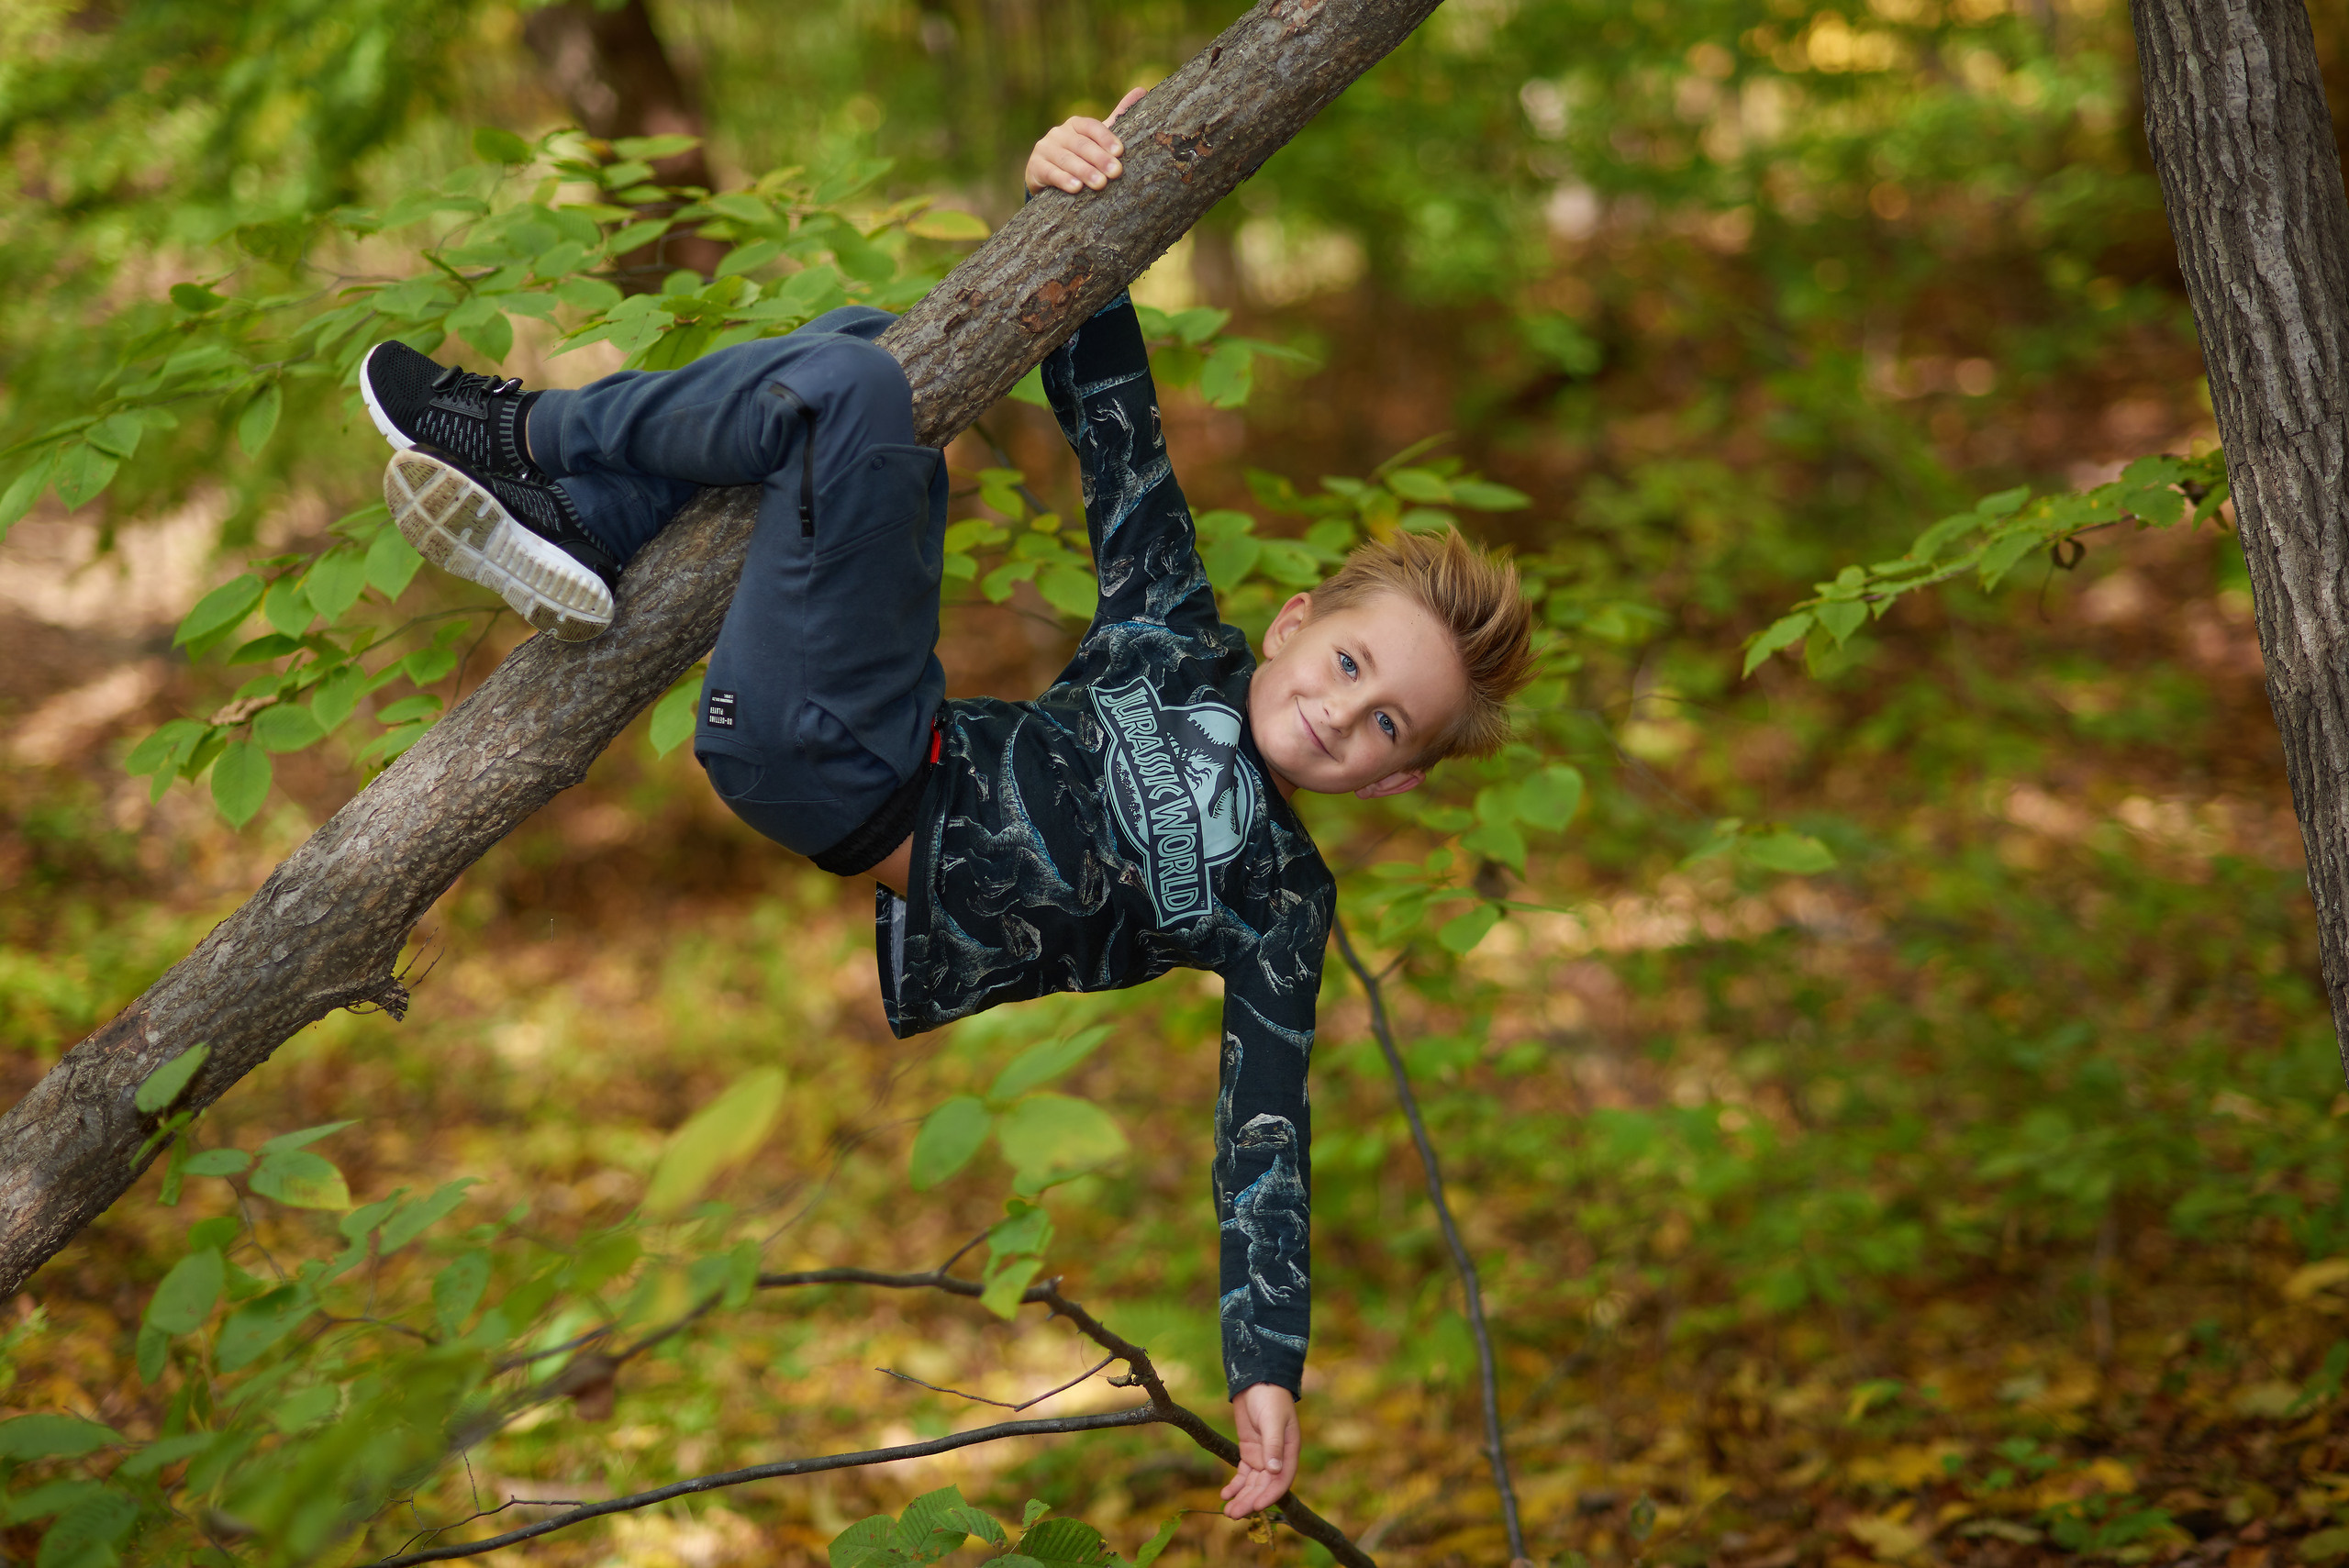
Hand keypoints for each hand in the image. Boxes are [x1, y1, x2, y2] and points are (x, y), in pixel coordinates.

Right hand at [1025, 86, 1148, 194]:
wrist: (1048, 177)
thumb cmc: (1081, 157)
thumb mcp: (1097, 140)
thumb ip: (1117, 118)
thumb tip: (1142, 90)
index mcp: (1076, 124)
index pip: (1092, 127)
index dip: (1105, 138)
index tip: (1120, 151)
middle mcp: (1059, 133)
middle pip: (1081, 144)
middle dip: (1099, 159)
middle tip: (1116, 172)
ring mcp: (1045, 148)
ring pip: (1066, 159)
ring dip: (1084, 171)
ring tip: (1100, 184)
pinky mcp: (1035, 166)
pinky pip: (1050, 172)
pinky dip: (1063, 180)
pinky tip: (1076, 188)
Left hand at [1220, 1382, 1299, 1518]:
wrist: (1256, 1382)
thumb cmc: (1270, 1398)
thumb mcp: (1272, 1420)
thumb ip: (1274, 1444)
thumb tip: (1274, 1470)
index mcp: (1289, 1451)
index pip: (1281, 1480)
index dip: (1269, 1495)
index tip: (1256, 1507)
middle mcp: (1277, 1458)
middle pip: (1264, 1486)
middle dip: (1250, 1501)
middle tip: (1234, 1514)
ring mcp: (1262, 1456)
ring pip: (1253, 1484)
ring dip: (1242, 1497)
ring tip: (1228, 1512)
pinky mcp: (1249, 1452)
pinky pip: (1243, 1474)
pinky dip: (1235, 1485)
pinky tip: (1225, 1495)